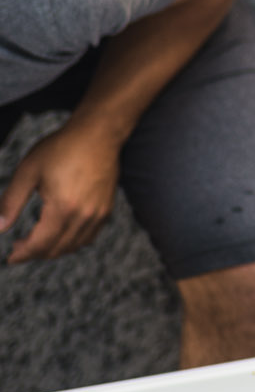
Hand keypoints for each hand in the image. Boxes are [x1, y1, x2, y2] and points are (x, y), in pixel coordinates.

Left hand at [0, 119, 122, 262]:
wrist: (98, 134)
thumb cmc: (62, 148)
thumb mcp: (28, 171)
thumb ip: (11, 202)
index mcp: (63, 208)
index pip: (40, 244)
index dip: (23, 254)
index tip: (10, 257)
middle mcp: (83, 216)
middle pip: (57, 249)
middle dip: (35, 253)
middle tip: (19, 247)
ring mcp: (98, 215)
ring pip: (73, 247)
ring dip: (53, 250)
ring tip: (37, 241)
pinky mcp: (106, 210)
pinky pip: (88, 238)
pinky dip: (71, 242)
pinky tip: (59, 232)